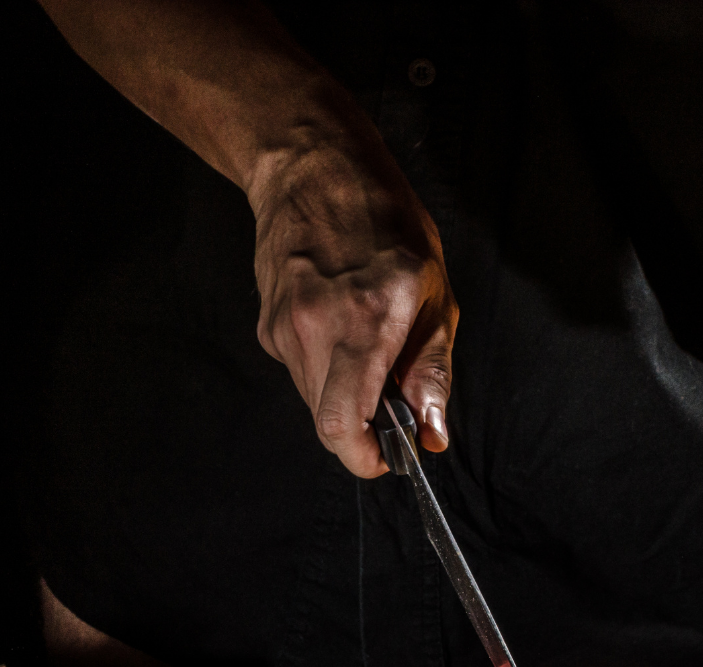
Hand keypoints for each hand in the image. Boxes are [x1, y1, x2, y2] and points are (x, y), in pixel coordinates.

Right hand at [250, 129, 457, 477]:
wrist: (315, 170)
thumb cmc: (386, 225)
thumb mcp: (434, 296)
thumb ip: (432, 372)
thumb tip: (431, 434)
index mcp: (367, 321)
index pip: (343, 424)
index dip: (363, 458)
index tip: (385, 459)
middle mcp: (316, 328)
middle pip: (327, 423)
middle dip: (362, 431)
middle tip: (391, 405)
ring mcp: (284, 327)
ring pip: (314, 400)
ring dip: (346, 397)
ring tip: (369, 349)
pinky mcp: (268, 326)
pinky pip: (301, 373)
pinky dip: (327, 372)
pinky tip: (341, 329)